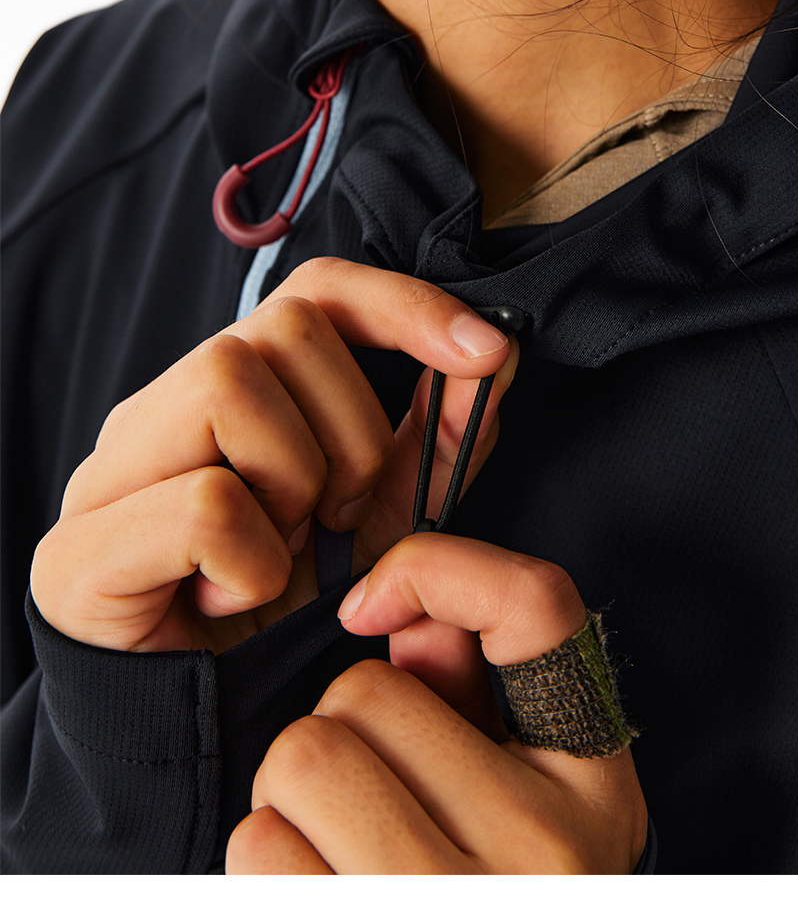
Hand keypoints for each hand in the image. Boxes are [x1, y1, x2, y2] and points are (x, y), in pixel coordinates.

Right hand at [30, 259, 515, 653]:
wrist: (196, 733)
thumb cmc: (283, 614)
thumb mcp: (380, 520)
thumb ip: (430, 442)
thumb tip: (491, 357)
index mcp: (225, 392)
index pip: (314, 291)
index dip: (403, 306)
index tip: (485, 352)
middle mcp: (158, 409)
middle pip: (280, 328)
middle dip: (350, 431)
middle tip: (341, 518)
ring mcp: (110, 471)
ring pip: (229, 383)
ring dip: (297, 483)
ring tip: (288, 554)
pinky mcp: (78, 548)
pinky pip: (205, 502)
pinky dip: (254, 563)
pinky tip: (241, 599)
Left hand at [226, 534, 647, 873]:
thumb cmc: (483, 899)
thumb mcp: (517, 805)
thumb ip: (469, 700)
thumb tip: (396, 627)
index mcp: (593, 789)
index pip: (540, 605)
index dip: (440, 568)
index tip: (372, 603)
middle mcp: (547, 857)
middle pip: (362, 696)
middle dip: (337, 733)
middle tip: (363, 802)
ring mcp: (454, 911)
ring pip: (303, 758)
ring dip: (289, 801)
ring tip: (335, 855)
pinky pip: (261, 851)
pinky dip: (264, 864)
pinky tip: (311, 900)